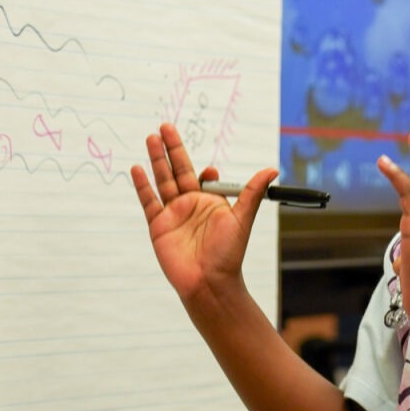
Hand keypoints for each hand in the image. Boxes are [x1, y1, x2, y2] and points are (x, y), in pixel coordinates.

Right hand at [131, 123, 277, 302]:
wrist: (209, 283)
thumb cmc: (228, 254)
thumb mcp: (242, 219)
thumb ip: (252, 192)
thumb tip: (272, 169)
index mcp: (209, 202)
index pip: (202, 176)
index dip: (203, 170)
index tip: (209, 171)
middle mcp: (190, 204)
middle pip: (178, 170)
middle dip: (171, 149)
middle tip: (165, 127)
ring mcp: (173, 214)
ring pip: (162, 180)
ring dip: (156, 160)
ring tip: (151, 138)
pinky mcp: (158, 226)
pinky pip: (149, 201)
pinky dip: (142, 185)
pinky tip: (137, 169)